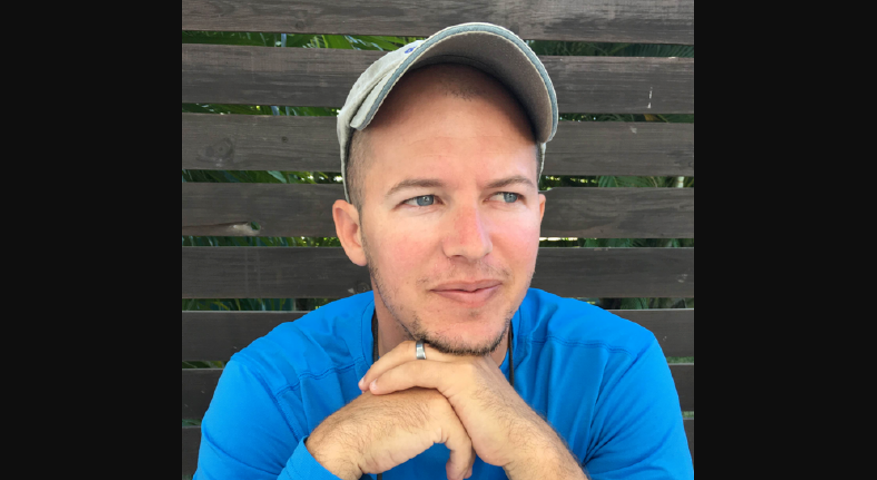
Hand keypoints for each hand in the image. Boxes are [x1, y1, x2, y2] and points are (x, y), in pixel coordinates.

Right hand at [307, 388, 475, 479]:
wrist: (349, 438)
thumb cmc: (366, 428)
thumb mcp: (396, 404)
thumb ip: (415, 400)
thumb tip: (432, 418)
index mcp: (420, 373)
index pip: (453, 396)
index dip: (458, 422)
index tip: (459, 444)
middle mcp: (432, 378)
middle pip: (464, 408)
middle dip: (468, 436)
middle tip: (466, 458)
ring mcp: (437, 394)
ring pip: (468, 425)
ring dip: (468, 452)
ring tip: (462, 470)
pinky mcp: (439, 415)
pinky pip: (463, 442)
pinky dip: (461, 461)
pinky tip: (454, 474)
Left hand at [359, 341, 553, 469]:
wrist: (521, 441)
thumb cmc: (497, 431)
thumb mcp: (471, 405)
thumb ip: (453, 395)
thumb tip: (430, 401)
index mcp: (468, 358)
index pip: (425, 348)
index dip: (400, 360)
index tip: (380, 378)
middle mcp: (466, 354)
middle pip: (415, 345)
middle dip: (387, 361)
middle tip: (367, 380)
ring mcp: (464, 362)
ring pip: (412, 353)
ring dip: (384, 368)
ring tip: (367, 386)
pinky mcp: (460, 376)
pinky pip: (416, 369)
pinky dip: (392, 378)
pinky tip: (378, 389)